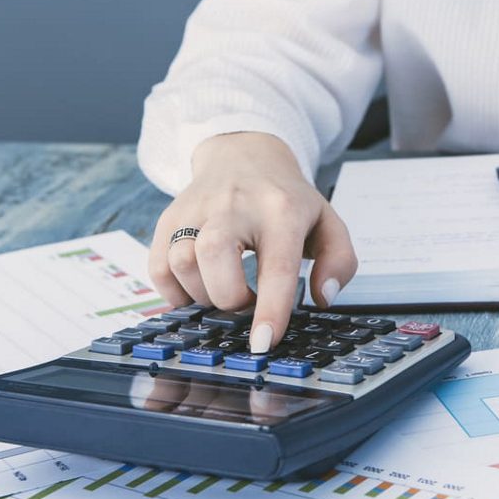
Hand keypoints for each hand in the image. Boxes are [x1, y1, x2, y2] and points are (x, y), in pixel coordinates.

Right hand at [148, 132, 357, 352]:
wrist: (244, 155)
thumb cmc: (287, 200)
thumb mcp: (328, 223)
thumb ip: (339, 262)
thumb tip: (322, 298)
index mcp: (281, 211)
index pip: (276, 266)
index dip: (269, 309)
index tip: (263, 342)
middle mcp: (234, 205)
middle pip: (213, 258)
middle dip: (229, 298)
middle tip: (246, 302)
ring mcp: (196, 209)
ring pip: (180, 263)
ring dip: (202, 295)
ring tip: (225, 289)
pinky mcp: (169, 218)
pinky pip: (158, 267)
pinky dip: (175, 291)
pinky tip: (200, 287)